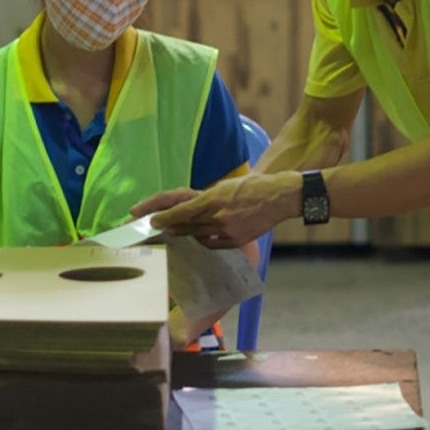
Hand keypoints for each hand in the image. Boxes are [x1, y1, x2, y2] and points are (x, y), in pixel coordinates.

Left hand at [132, 172, 301, 248]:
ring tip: (172, 232)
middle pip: (186, 224)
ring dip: (183, 233)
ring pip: (197, 234)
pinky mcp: (235, 240)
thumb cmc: (252, 187)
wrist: (278, 197)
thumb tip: (192, 207)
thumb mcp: (226, 186)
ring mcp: (226, 229)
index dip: (165, 217)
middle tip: (155, 228)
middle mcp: (217, 214)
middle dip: (169, 226)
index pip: (182, 210)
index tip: (152, 221)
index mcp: (213, 197)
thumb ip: (208, 197)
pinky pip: (212, 243)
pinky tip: (198, 237)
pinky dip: (203, 240)